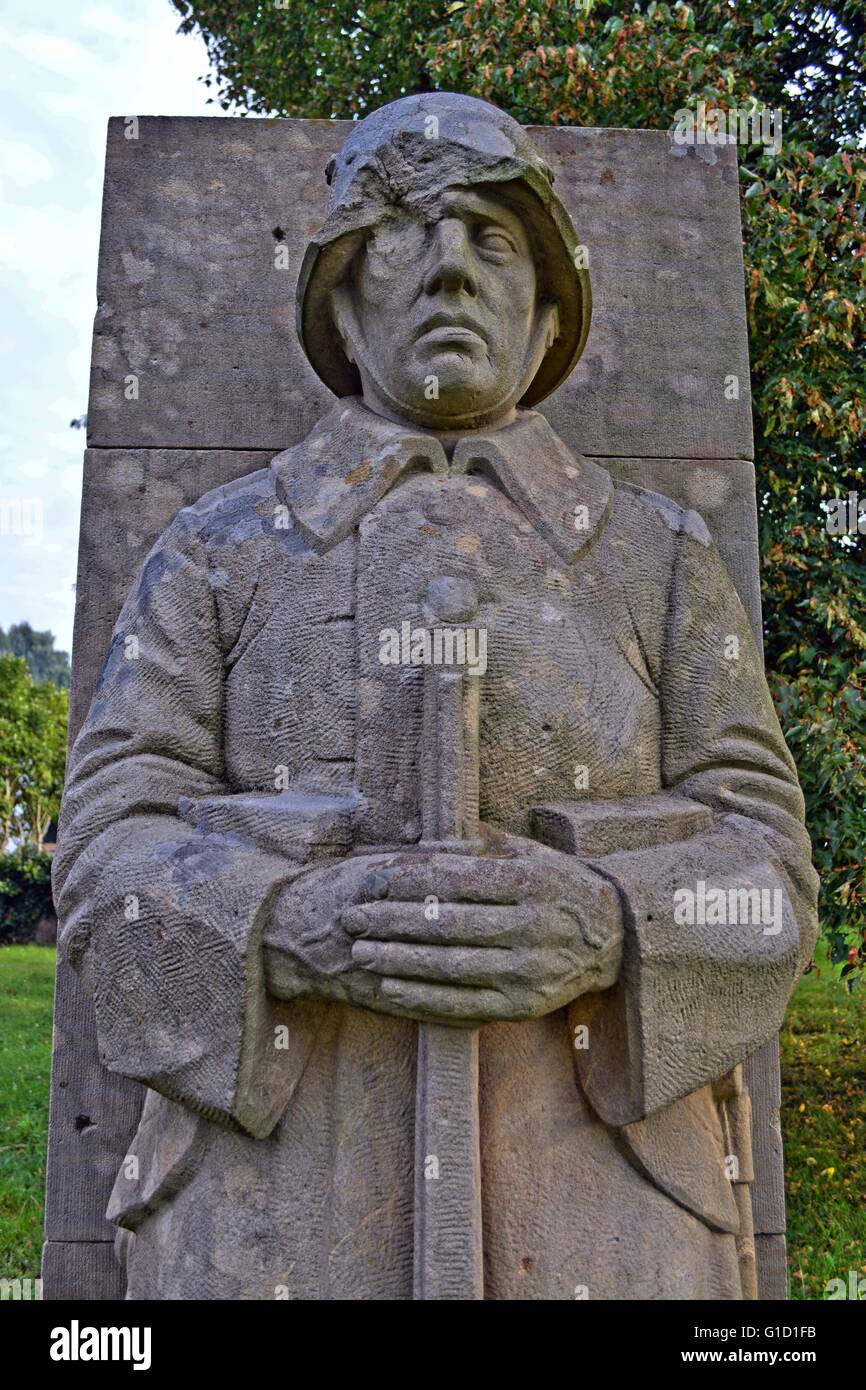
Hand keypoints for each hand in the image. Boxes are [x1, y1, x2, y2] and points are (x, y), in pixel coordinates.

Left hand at [264, 830, 621, 1025]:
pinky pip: (462, 1004)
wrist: (614, 938)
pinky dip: (421, 997)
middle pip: (447, 923)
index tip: (368, 879)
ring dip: (398, 959)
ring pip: (449, 966)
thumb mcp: (529, 853)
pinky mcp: (522, 1005)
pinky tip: (388, 986)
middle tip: (351, 916)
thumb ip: (480, 841)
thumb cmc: (557, 886)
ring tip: (360, 950)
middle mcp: (530, 926)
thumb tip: (425, 823)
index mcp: (528, 882)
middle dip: (391, 920)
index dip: (407, 881)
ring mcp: (526, 970)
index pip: (455, 880)